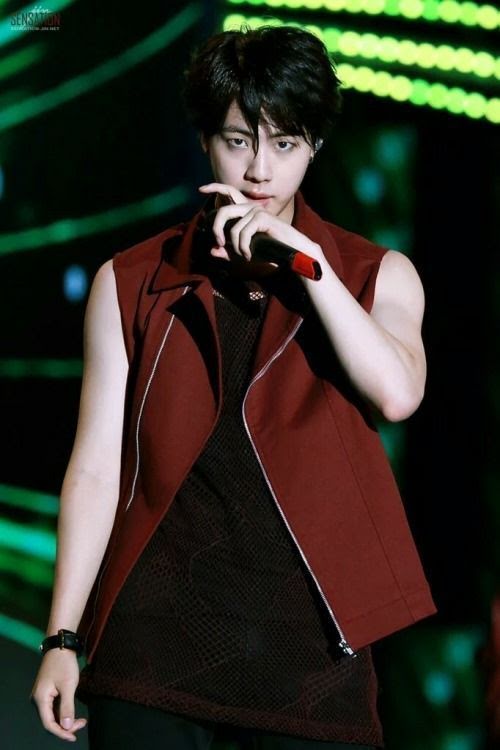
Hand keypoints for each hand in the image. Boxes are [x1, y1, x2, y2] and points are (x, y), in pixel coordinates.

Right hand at [31, 649, 86, 741]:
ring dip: (66, 719)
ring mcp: (42, 696)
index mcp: (40, 699)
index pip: (49, 724)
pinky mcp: (47, 692)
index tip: (74, 737)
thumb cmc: (64, 664)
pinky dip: (64, 712)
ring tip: (81, 720)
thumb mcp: (68, 686)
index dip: (61, 733)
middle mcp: (38, 699)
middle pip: (50, 720)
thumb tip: (66, 727)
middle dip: (66, 726)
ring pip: (53, 714)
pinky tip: (73, 713)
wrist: (60, 646)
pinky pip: (54, 707)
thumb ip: (67, 707)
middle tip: (82, 724)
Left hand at [198, 183, 322, 264]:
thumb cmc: (271, 253)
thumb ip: (229, 252)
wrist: (293, 254)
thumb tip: (212, 251)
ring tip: (245, 255)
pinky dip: (244, 247)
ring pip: (234, 229)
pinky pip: (243, 233)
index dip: (214, 187)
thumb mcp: (245, 254)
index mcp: (245, 213)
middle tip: (219, 244)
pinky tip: (249, 254)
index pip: (228, 193)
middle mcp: (250, 208)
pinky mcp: (263, 218)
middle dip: (216, 229)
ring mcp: (257, 211)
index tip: (201, 189)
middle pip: (223, 212)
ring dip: (237, 247)